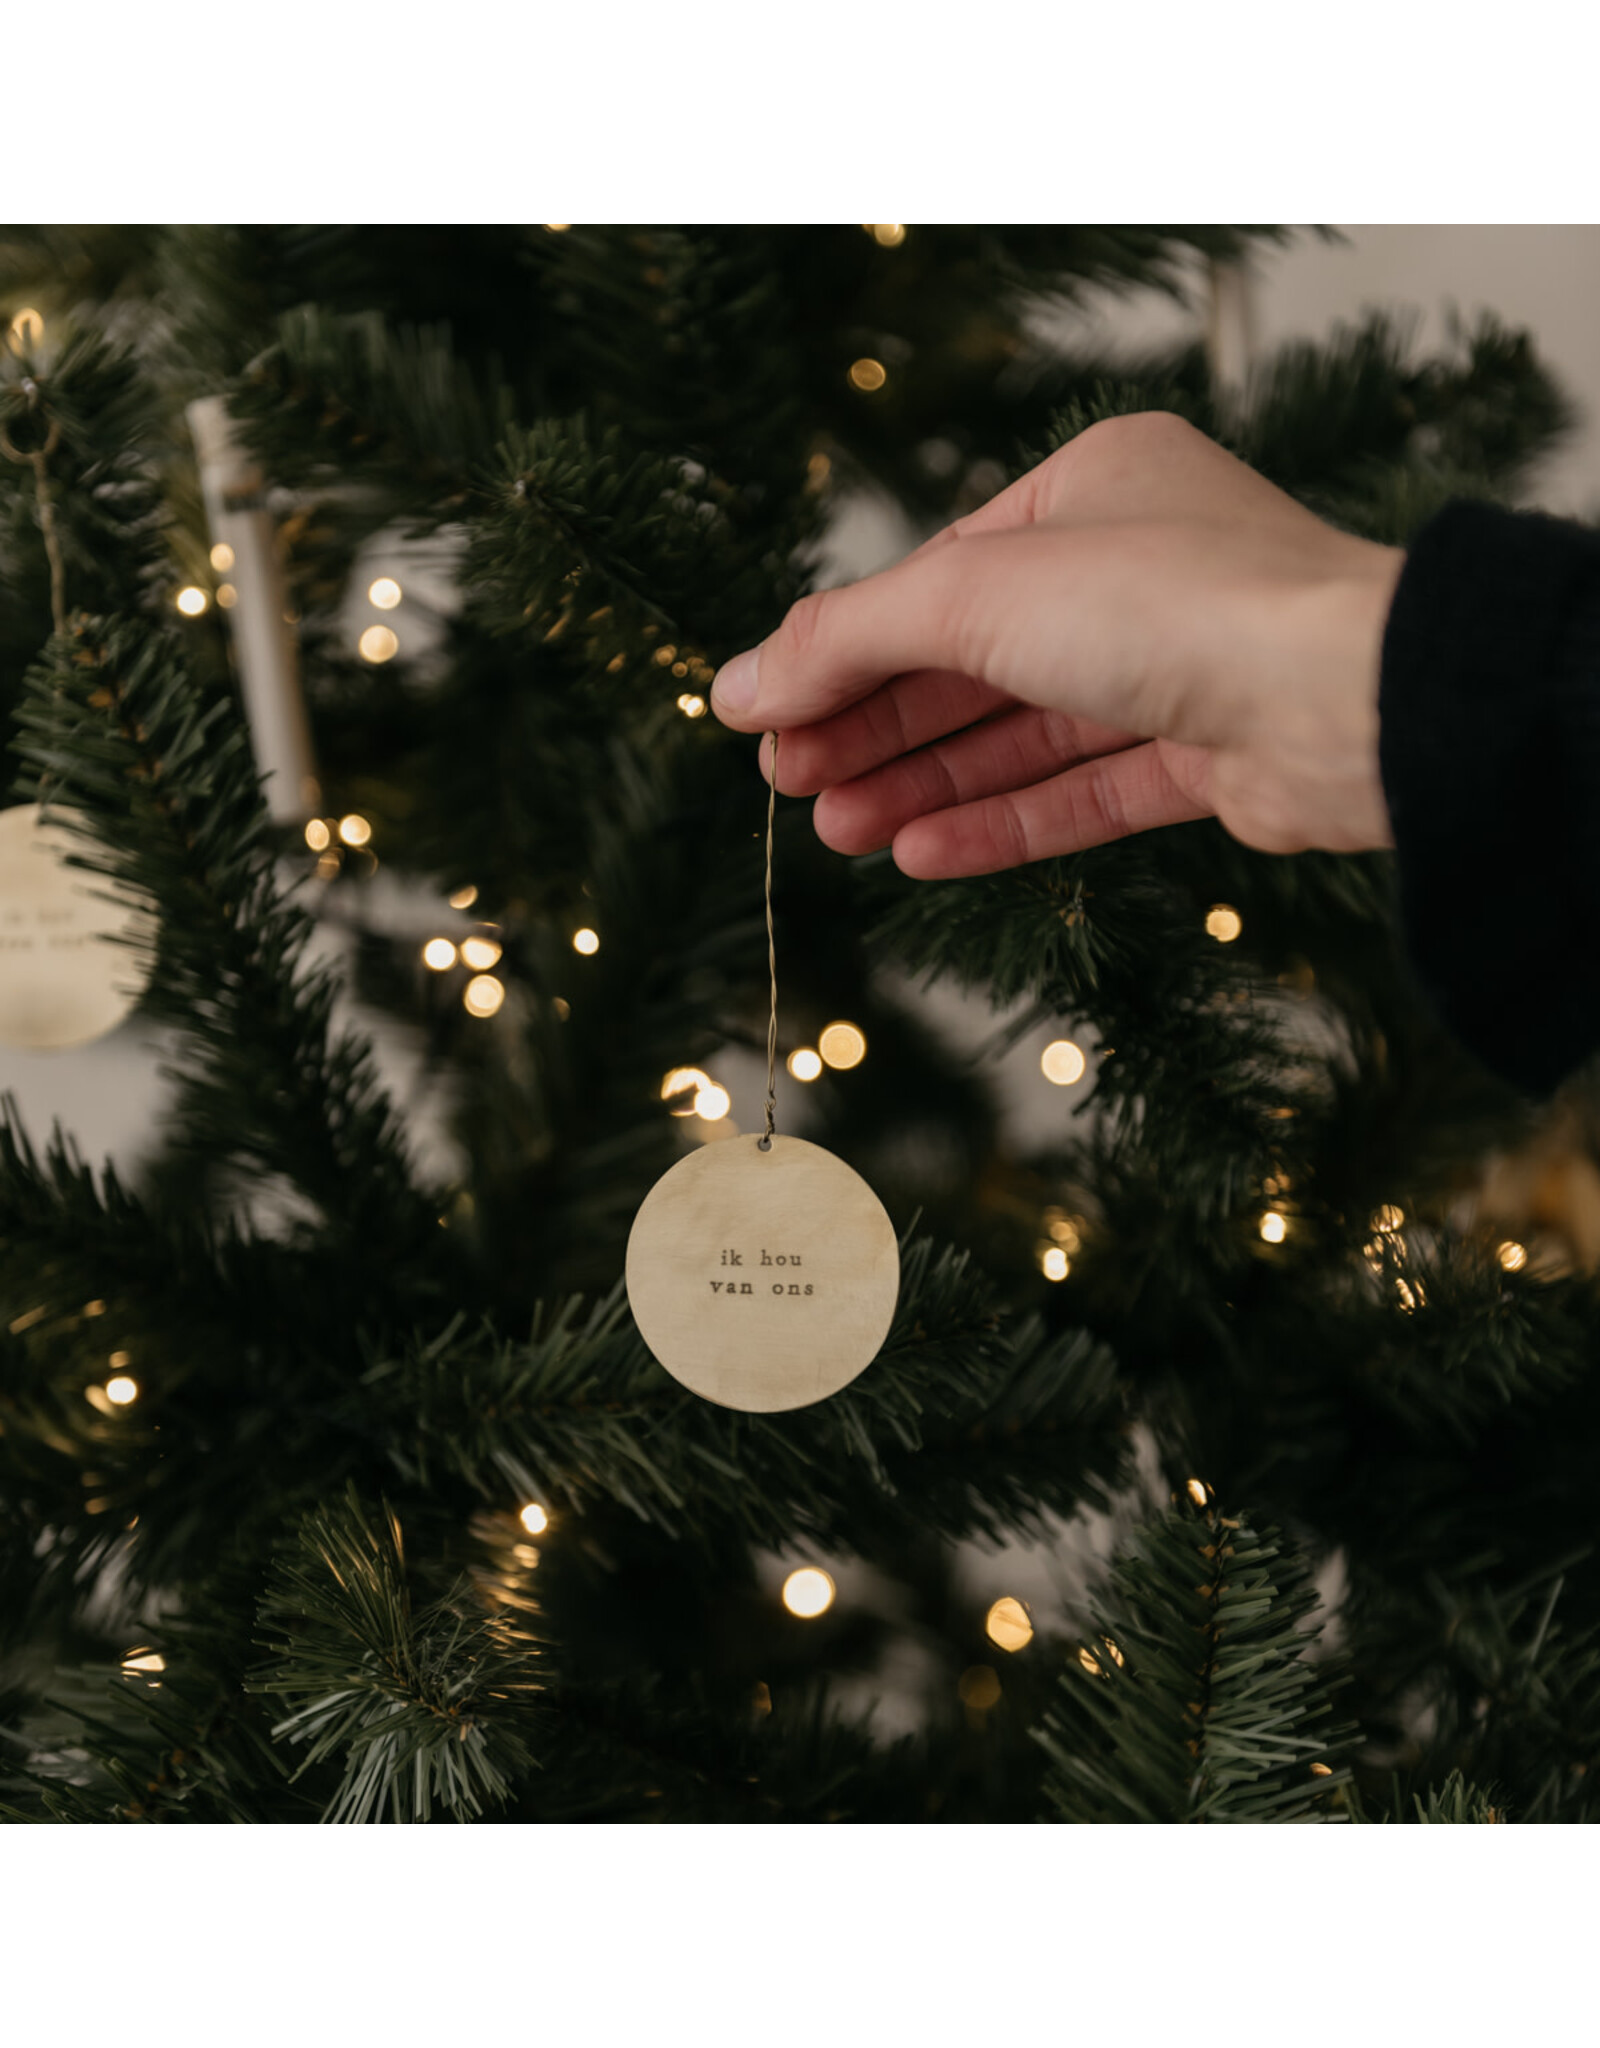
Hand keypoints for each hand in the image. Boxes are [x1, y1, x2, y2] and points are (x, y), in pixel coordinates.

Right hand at [710, 411, 1406, 876]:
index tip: (764, 719)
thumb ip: (847, 642)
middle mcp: (1137, 569)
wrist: (1348, 701)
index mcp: (1092, 488)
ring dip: (924, 782)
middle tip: (791, 788)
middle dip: (876, 727)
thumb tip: (737, 686)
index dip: (844, 654)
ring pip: (1022, 732)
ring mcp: (1176, 666)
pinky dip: (1000, 821)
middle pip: (971, 661)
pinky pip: (1082, 791)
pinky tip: (921, 853)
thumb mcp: (975, 597)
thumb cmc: (1177, 603)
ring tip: (836, 834)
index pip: (938, 578)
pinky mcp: (1208, 756)